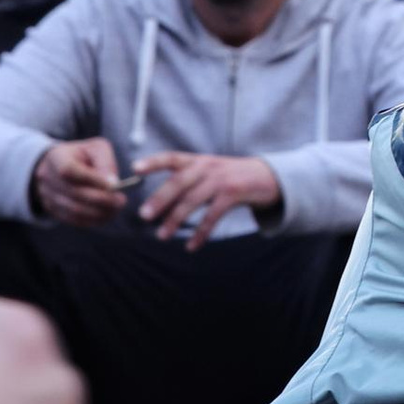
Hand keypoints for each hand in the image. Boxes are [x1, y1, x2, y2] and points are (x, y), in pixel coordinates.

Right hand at [29, 136, 126, 224]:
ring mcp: (47, 196)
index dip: (93, 180)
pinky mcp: (52, 210)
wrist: (58, 166)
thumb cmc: (82, 155)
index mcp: (56, 157)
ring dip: (99, 212)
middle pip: (74, 193)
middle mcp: (47, 177)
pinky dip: (92, 220)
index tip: (115, 185)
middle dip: (102, 199)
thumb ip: (105, 163)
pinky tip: (106, 216)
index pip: (69, 170)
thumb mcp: (96, 148)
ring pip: (74, 210)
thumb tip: (113, 184)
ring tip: (116, 209)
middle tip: (121, 201)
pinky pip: (73, 219)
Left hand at [135, 149, 280, 245]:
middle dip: (160, 199)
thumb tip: (158, 201)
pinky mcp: (233, 194)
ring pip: (193, 200)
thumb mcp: (210, 171)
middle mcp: (207, 167)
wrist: (268, 176)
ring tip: (161, 235)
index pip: (171, 157)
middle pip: (179, 182)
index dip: (153, 162)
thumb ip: (188, 180)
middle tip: (144, 215)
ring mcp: (221, 180)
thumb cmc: (231, 177)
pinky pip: (212, 216)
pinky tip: (191, 246)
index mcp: (198, 160)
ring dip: (175, 219)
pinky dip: (200, 233)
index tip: (135, 169)